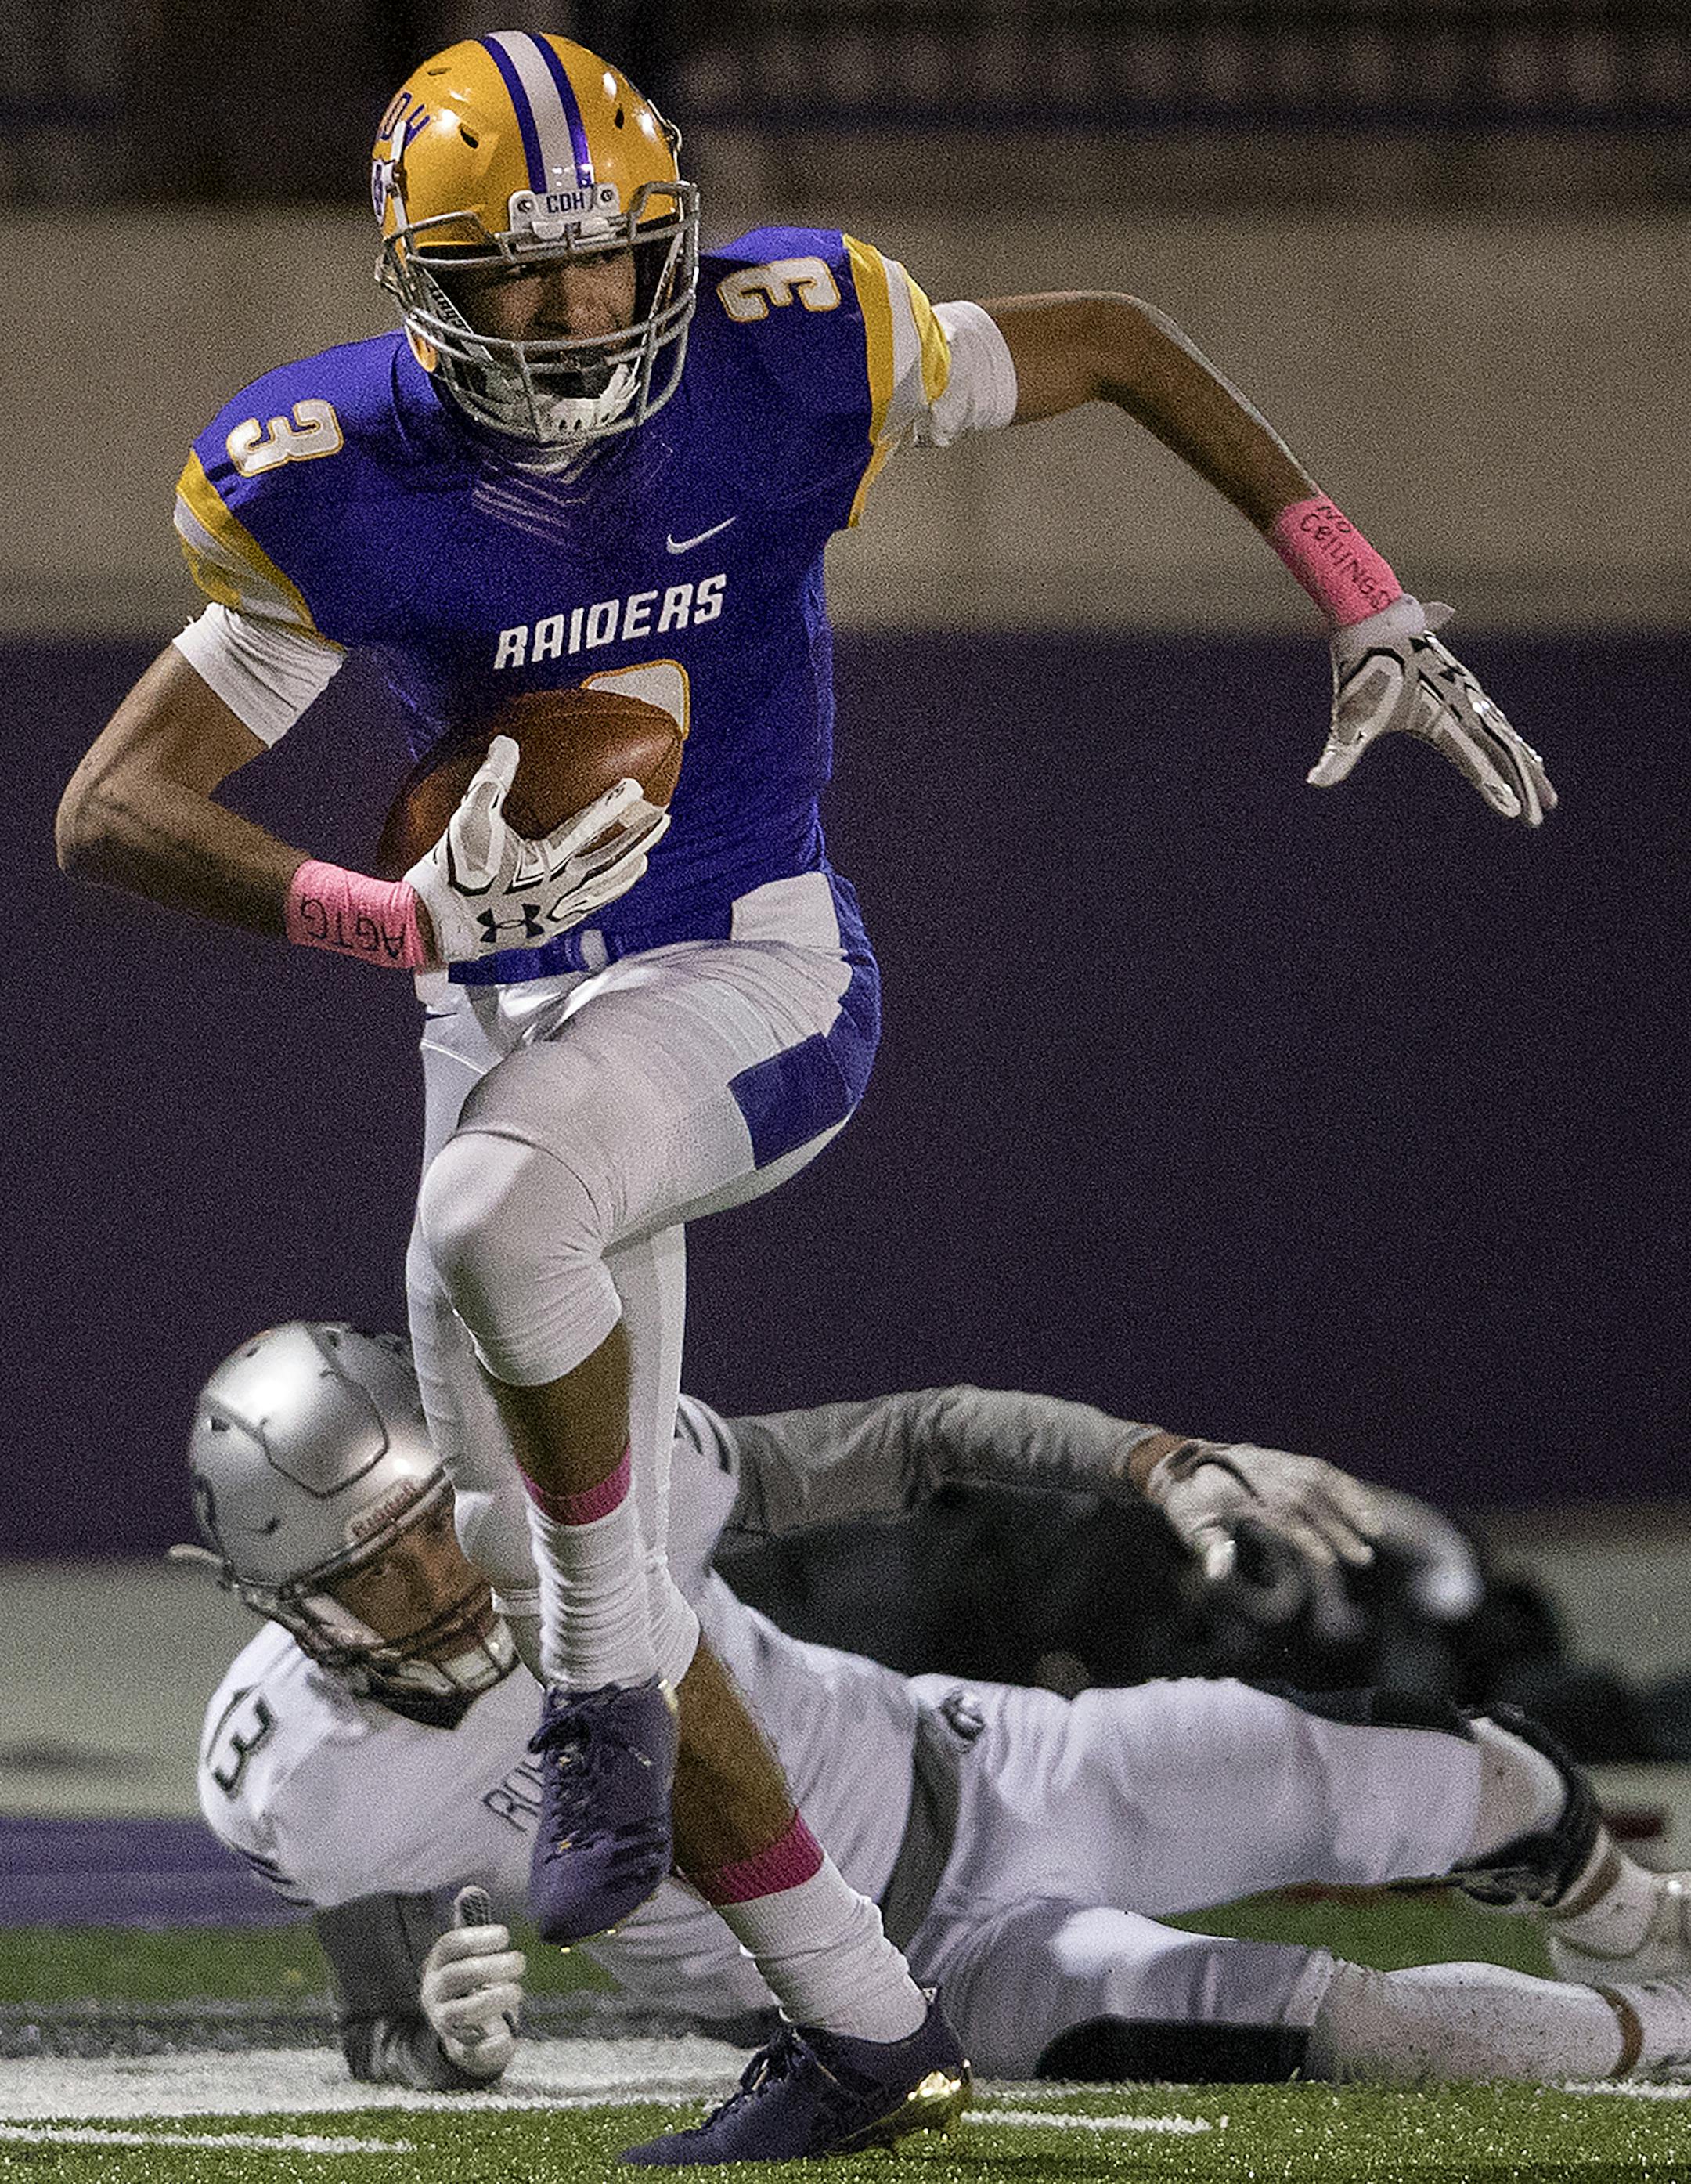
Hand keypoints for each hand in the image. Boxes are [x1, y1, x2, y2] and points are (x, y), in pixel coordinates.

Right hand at [405, 735, 669, 964]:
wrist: (436, 924)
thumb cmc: (452, 869)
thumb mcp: (469, 819)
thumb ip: (492, 780)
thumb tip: (506, 740)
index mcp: (543, 863)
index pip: (586, 828)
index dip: (612, 805)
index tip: (636, 787)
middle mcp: (558, 891)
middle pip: (610, 861)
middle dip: (639, 839)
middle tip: (663, 819)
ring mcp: (556, 914)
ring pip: (603, 890)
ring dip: (627, 871)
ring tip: (647, 856)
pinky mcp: (548, 931)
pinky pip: (587, 910)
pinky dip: (604, 896)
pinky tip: (611, 888)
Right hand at [420, 1885, 524, 2078]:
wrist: (461, 2033)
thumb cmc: (469, 1982)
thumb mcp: (468, 1955)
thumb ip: (471, 1923)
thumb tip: (471, 1889)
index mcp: (437, 1966)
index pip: (448, 1946)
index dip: (476, 1938)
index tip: (505, 1934)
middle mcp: (434, 1995)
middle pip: (455, 1978)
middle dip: (489, 1967)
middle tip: (520, 1961)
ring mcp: (445, 2025)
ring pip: (460, 2014)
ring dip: (492, 2000)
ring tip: (517, 1990)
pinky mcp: (461, 2051)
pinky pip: (472, 2050)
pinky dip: (490, 2045)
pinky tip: (508, 2036)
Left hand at [1142, 1439, 1386, 1584]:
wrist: (1178, 1464)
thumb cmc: (1187, 1502)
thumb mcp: (1189, 1525)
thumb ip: (1209, 1547)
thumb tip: (1218, 1574)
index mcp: (1243, 1490)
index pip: (1283, 1516)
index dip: (1306, 1538)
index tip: (1328, 1561)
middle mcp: (1265, 1473)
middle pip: (1310, 1499)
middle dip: (1339, 1528)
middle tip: (1363, 1558)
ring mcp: (1277, 1463)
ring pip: (1321, 1478)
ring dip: (1351, 1501)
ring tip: (1376, 1529)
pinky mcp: (1284, 1460)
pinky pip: (1320, 1469)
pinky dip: (1345, 1485)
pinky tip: (1363, 1505)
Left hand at [1314, 596, 1554, 826]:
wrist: (1374, 618)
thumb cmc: (1361, 670)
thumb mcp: (1349, 719)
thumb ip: (1339, 755)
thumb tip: (1314, 782)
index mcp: (1441, 717)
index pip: (1475, 762)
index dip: (1497, 789)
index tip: (1518, 815)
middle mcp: (1463, 704)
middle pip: (1504, 751)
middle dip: (1526, 785)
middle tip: (1542, 816)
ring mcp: (1467, 694)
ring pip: (1506, 735)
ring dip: (1527, 764)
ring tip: (1547, 792)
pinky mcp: (1464, 686)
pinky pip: (1496, 719)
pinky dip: (1513, 740)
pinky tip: (1522, 751)